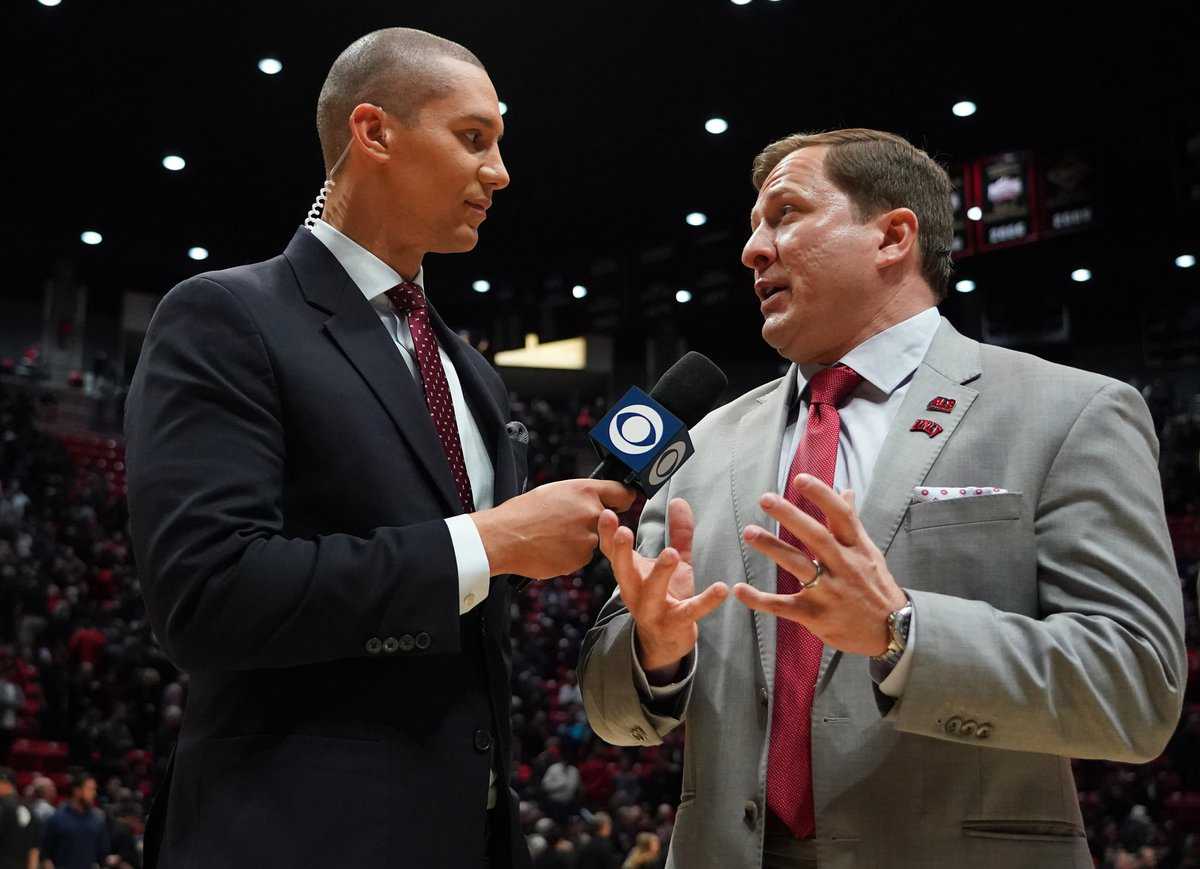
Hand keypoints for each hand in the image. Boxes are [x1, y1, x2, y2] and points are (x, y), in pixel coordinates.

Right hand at [471, 479, 634, 579]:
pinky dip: (570, 554)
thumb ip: (579, 495)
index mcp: (585, 491)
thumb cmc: (523, 513)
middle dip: (596, 524)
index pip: (622, 493)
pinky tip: (551, 548)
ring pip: (594, 540)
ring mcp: (588, 538)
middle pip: (609, 520)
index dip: (623, 500)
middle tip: (569, 524)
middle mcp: (592, 512)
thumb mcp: (554, 491)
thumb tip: (592, 500)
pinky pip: (582, 556)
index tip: (623, 504)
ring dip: (580, 541)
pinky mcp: (580, 558)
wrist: (504, 537)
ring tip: (553, 536)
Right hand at [598, 498, 728, 679]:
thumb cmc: (666, 596)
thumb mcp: (672, 562)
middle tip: (623, 532)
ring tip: (671, 554)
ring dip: (660, 573)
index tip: (605, 513)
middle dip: (621, 552)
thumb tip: (680, 500)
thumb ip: (678, 533)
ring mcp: (654, 610)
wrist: (665, 642)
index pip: (613, 551)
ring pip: (653, 592)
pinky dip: (706, 601)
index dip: (607, 534)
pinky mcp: (676, 624)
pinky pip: (691, 612)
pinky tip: (722, 588)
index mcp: (631, 574)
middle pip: (623, 571)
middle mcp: (635, 592)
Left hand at [733, 474, 906, 656]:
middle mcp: (844, 567)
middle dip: (791, 516)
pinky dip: (760, 599)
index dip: (822, 495)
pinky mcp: (815, 616)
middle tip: (766, 499)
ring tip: (750, 532)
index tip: (800, 479)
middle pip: (816, 537)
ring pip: (798, 566)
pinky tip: (739, 589)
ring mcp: (829, 592)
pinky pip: (783, 606)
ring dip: (773, 547)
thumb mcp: (869, 552)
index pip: (841, 516)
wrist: (892, 631)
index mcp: (857, 548)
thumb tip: (846, 491)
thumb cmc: (876, 586)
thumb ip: (852, 522)